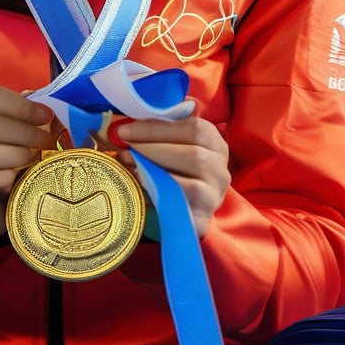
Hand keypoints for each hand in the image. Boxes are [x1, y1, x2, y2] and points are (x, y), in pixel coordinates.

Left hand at [117, 114, 229, 236]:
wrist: (182, 210)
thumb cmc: (174, 170)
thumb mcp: (171, 146)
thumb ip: (157, 133)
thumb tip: (124, 127)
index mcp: (215, 143)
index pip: (193, 128)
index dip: (156, 128)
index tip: (126, 130)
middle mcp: (220, 169)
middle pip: (193, 154)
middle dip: (152, 148)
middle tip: (124, 147)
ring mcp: (213, 195)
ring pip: (188, 181)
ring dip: (153, 168)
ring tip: (128, 162)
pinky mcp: (201, 217)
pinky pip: (179, 202)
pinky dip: (157, 189)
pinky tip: (139, 182)